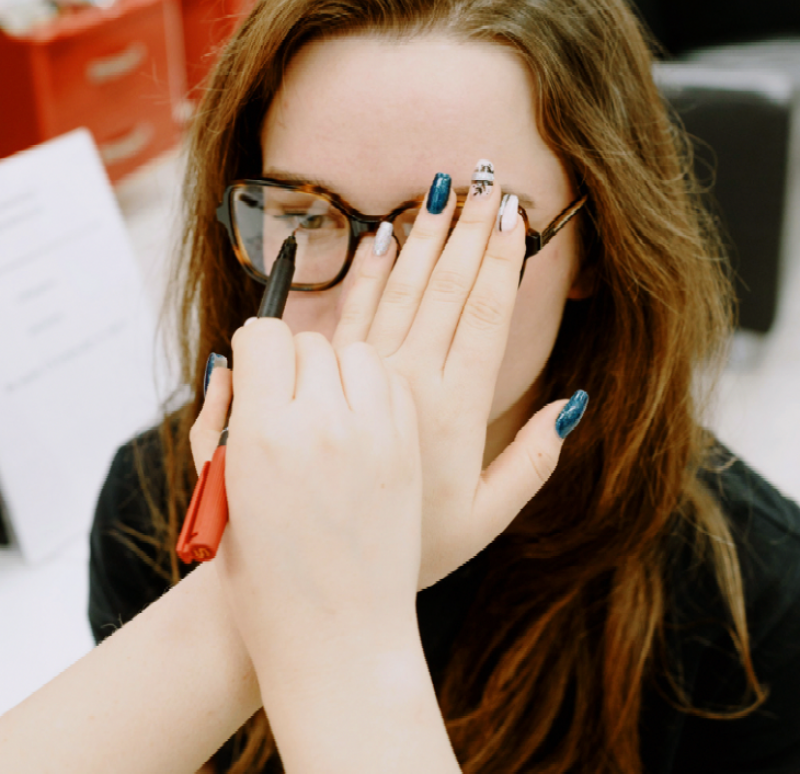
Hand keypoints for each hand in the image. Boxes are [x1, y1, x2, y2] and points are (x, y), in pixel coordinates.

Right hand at [190, 323, 422, 673]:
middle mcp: (324, 427)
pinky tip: (358, 420)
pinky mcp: (408, 453)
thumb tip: (230, 367)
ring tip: (326, 407)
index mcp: (265, 437)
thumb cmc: (264, 580)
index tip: (255, 368)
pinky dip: (374, 389)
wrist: (337, 639)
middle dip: (293, 360)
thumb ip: (219, 421)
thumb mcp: (219, 496)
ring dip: (338, 368)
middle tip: (288, 398)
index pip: (266, 337)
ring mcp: (375, 438)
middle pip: (310, 342)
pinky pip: (392, 386)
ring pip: (358, 353)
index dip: (255, 349)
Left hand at [333, 168, 585, 588]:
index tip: (514, 216)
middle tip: (487, 180)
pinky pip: (352, 313)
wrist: (328, 577)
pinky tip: (382, 237)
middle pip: (448, 290)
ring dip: (425, 238)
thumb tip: (572, 401)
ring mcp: (368, 378)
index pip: (486, 315)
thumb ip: (534, 460)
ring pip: (402, 290)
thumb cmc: (414, 550)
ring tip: (441, 191)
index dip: (503, 261)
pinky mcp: (330, 382)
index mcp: (458, 408)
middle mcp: (413, 381)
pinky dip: (370, 272)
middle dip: (470, 231)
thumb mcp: (489, 516)